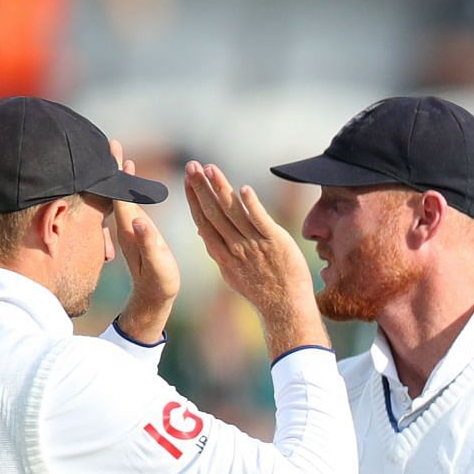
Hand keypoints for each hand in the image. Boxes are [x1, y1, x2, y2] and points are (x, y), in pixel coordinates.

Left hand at [108, 145, 178, 344]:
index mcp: (129, 228)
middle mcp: (124, 225)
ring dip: (117, 176)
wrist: (152, 299)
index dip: (116, 174)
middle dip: (113, 167)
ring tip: (118, 156)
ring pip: (119, 196)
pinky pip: (125, 203)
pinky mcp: (132, 232)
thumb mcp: (157, 265)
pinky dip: (124, 189)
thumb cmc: (159, 282)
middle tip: (111, 143)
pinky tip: (126, 182)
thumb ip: (148, 242)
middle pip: (115, 191)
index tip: (114, 152)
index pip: (119, 195)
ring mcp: (127, 228)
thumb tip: (138, 220)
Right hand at [183, 160, 328, 356]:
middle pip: (214, 213)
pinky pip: (261, 220)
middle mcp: (235, 248)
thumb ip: (218, 250)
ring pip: (233, 212)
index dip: (194, 199)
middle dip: (201, 188)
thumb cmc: (261, 289)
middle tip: (191, 166)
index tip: (188, 181)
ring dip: (220, 189)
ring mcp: (255, 244)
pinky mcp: (275, 242)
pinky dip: (251, 205)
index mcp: (223, 255)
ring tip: (210, 169)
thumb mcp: (232, 273)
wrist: (285, 308)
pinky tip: (243, 190)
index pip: (204, 221)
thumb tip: (203, 231)